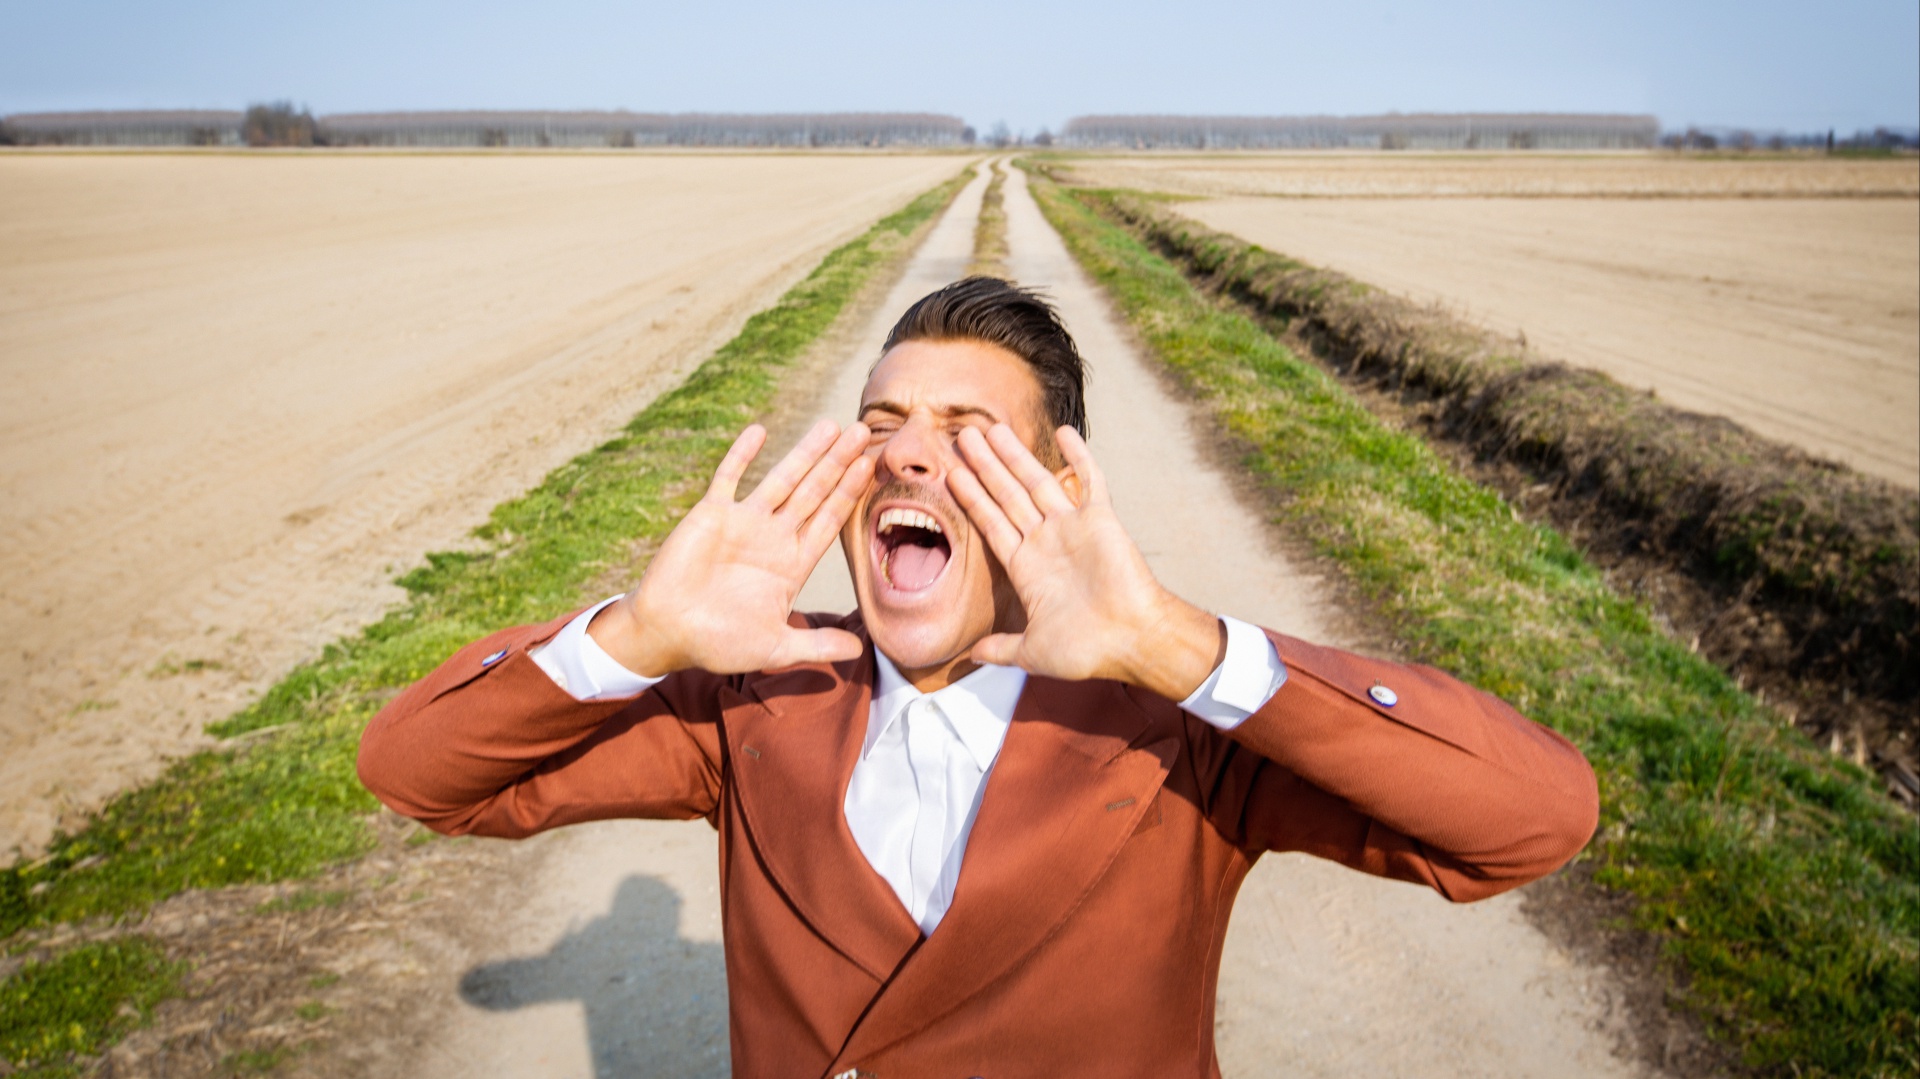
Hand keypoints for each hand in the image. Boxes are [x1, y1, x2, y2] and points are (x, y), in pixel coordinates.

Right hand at [590, 420, 872, 676]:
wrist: (667, 634)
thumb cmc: (719, 644)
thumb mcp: (776, 649)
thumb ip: (816, 644)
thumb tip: (858, 650)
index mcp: (792, 564)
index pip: (829, 520)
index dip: (849, 493)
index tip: (871, 467)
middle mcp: (773, 537)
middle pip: (814, 492)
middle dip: (838, 463)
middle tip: (863, 430)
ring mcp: (744, 523)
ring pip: (782, 479)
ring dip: (805, 452)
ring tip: (830, 425)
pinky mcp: (711, 515)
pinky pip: (729, 477)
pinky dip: (742, 455)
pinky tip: (760, 431)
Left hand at [947, 424, 1221, 699]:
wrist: (1133, 640)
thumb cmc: (1087, 650)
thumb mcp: (1032, 651)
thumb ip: (1001, 647)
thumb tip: (970, 656)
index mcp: (1026, 567)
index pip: (990, 523)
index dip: (970, 498)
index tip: (950, 473)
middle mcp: (1045, 541)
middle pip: (1007, 495)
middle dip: (984, 466)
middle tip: (962, 435)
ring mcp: (1072, 528)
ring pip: (1037, 482)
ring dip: (1014, 455)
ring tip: (991, 428)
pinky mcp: (1101, 520)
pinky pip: (1089, 480)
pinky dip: (1078, 455)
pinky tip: (1063, 430)